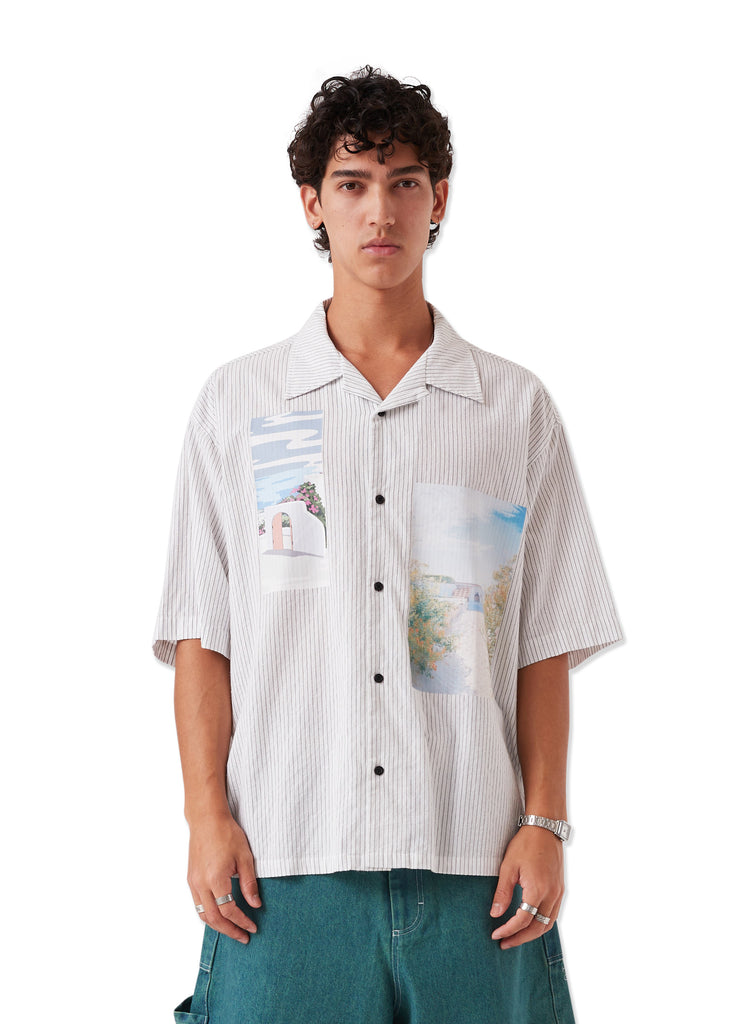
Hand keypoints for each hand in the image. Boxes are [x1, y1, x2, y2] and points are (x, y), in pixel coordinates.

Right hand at [187, 810, 261, 942]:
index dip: (241, 921)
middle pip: (214, 919)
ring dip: (217, 926)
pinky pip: (198, 904)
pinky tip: (219, 916)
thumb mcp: (244, 857)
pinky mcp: (191, 879)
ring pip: (203, 914)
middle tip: (243, 937)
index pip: (229, 910)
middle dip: (230, 931)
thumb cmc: (226, 834)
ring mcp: (193, 883)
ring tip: (232, 930)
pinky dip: (208, 915)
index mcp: (216, 879)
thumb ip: (249, 883)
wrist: (207, 820)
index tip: (252, 927)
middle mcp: (201, 884)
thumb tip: (255, 904)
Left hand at [489, 825, 563, 949]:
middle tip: (504, 943)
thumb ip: (502, 892)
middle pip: (537, 928)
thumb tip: (495, 914)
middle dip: (520, 938)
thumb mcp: (508, 866)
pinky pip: (553, 915)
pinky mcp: (560, 889)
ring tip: (515, 938)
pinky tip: (530, 924)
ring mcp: (559, 893)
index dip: (508, 930)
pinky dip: (541, 924)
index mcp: (538, 890)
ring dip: (531, 934)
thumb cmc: (525, 844)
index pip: (522, 920)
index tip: (495, 934)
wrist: (545, 828)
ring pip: (548, 924)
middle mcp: (552, 895)